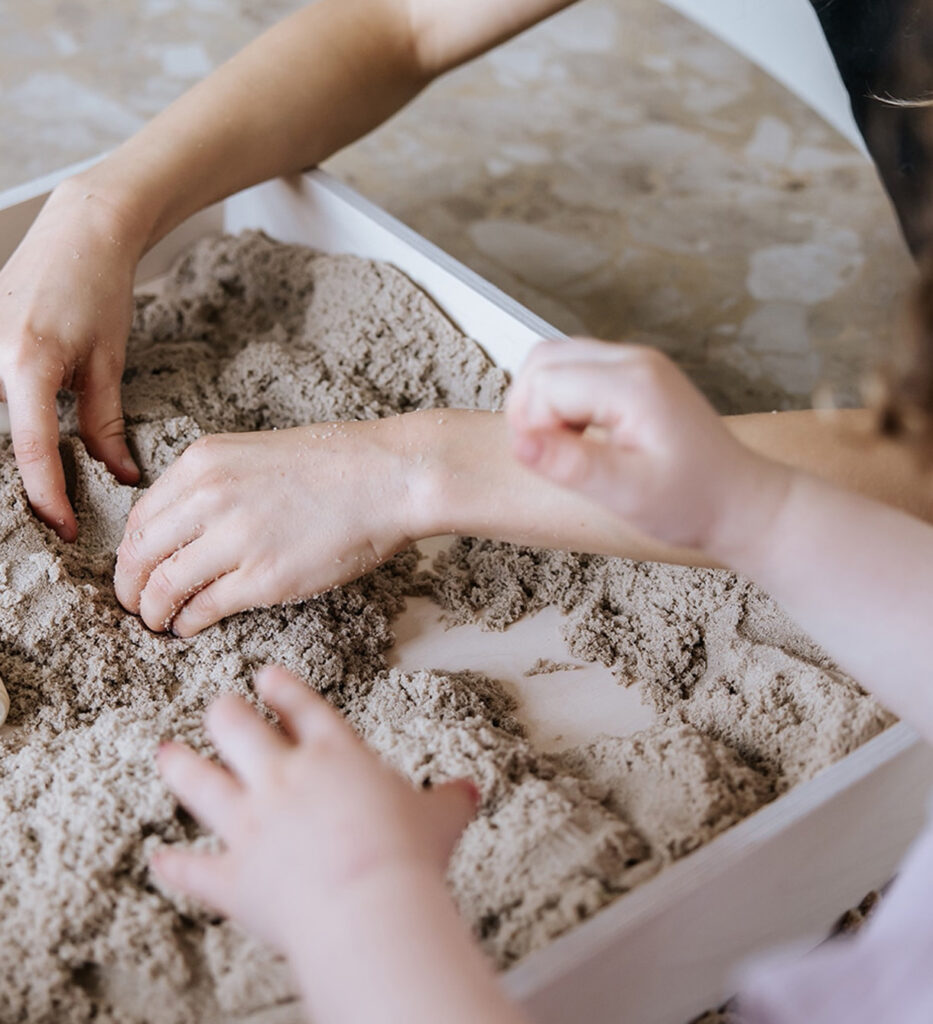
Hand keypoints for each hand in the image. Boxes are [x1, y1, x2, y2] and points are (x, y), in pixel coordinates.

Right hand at [0, 177, 142, 539]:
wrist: (78, 231)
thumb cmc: (99, 291)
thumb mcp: (108, 364)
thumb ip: (106, 425)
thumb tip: (120, 475)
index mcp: (26, 365)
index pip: (33, 450)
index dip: (48, 496)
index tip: (64, 527)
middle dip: (18, 482)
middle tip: (48, 516)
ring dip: (10, 450)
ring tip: (44, 484)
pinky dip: (5, 421)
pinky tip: (24, 440)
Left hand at [115, 418, 417, 635]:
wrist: (390, 476)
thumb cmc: (337, 464)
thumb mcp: (257, 453)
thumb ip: (215, 483)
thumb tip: (187, 526)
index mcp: (204, 462)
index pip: (141, 515)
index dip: (132, 551)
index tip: (138, 568)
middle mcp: (210, 497)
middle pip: (140, 553)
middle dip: (130, 586)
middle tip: (136, 604)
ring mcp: (236, 539)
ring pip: (164, 586)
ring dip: (153, 612)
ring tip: (159, 623)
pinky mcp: (264, 579)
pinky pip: (203, 609)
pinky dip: (187, 624)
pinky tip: (190, 628)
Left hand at [152, 665, 477, 956]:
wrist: (370, 905)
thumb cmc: (408, 857)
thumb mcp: (440, 818)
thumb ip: (449, 800)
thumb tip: (469, 792)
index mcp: (336, 755)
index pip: (302, 708)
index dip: (282, 688)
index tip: (266, 676)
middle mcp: (285, 778)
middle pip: (239, 728)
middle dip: (226, 714)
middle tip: (220, 708)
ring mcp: (252, 824)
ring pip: (200, 783)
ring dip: (181, 767)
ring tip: (167, 753)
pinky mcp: (234, 876)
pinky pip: (193, 868)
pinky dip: (174, 864)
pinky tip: (158, 856)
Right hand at [506, 339, 792, 558]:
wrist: (740, 502)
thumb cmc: (693, 502)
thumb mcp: (628, 494)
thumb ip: (572, 465)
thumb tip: (519, 444)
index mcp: (634, 385)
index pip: (546, 383)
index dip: (532, 426)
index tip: (550, 465)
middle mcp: (634, 360)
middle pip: (543, 360)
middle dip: (529, 408)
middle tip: (547, 455)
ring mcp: (636, 363)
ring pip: (554, 360)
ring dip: (541, 402)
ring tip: (562, 447)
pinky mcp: (634, 374)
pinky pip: (575, 370)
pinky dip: (560, 400)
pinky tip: (578, 436)